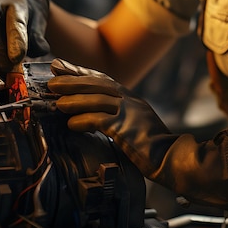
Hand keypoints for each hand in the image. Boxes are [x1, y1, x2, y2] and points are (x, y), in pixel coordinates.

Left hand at [47, 59, 227, 207]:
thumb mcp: (134, 126)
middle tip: (53, 79)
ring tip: (56, 101)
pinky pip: (102, 120)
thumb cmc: (153, 148)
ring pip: (97, 99)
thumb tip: (91, 115)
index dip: (80, 72)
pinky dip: (84, 120)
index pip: (102, 79)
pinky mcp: (128, 128)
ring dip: (75, 99)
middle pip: (98, 84)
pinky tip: (71, 124)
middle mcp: (131, 100)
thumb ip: (117, 118)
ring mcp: (131, 113)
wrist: (175, 159)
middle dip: (73, 80)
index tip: (61, 67)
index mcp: (132, 99)